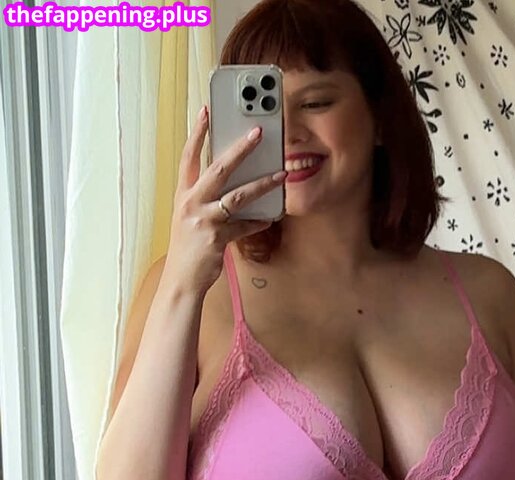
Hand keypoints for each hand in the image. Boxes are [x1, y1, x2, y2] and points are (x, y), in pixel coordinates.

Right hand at [164, 107, 285, 296]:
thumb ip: (209, 201)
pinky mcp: (216, 237)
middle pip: (218, 168)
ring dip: (262, 184)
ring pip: (237, 195)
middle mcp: (191, 203)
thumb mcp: (192, 219)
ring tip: (280, 174)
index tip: (207, 111)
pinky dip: (258, 221)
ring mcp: (203, 220)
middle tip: (258, 132)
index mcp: (183, 195)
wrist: (181, 280)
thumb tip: (235, 186)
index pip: (189, 157)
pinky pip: (244, 226)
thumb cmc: (189, 248)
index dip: (198, 133)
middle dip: (239, 148)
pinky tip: (270, 216)